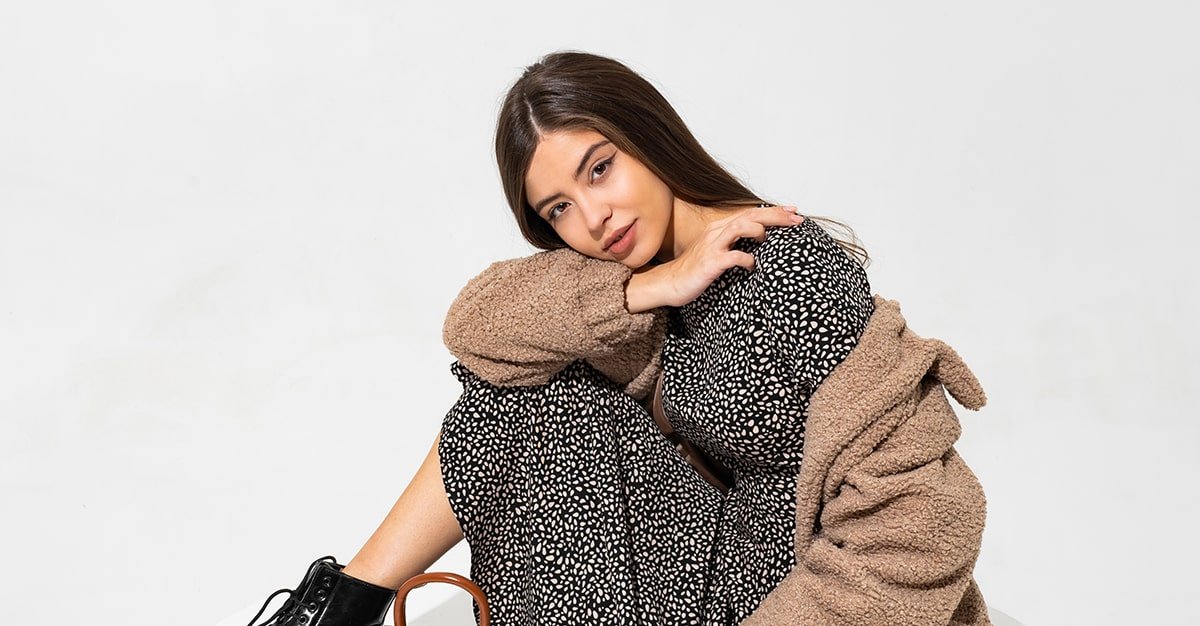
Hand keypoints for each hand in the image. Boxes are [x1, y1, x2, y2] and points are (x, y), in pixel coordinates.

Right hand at [657, 204, 803, 306]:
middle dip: (775, 216)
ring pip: (740, 227)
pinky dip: (747, 259)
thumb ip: (734, 243)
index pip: (750, 213)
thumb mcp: (716, 250)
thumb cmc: (695, 269)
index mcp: (720, 228)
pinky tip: (752, 264)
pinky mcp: (710, 263)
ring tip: (768, 240)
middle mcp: (716, 232)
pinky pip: (733, 256)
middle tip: (796, 219)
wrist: (669, 283)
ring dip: (759, 230)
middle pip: (749, 215)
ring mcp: (712, 246)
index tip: (793, 211)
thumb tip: (758, 240)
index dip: (774, 211)